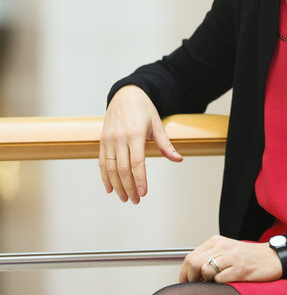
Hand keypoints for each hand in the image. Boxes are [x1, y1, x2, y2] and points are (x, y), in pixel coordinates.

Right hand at [99, 85, 181, 202]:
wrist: (125, 94)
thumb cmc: (143, 109)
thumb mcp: (157, 124)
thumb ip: (165, 144)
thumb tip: (178, 159)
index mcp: (135, 134)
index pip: (137, 163)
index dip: (140, 179)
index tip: (143, 192)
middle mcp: (120, 138)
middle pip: (123, 169)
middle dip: (129, 187)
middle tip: (135, 200)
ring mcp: (109, 140)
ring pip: (110, 168)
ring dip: (117, 186)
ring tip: (124, 197)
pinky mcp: (102, 141)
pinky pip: (101, 162)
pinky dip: (105, 177)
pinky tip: (110, 188)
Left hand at [179, 235, 282, 283]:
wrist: (273, 258)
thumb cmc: (249, 257)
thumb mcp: (227, 250)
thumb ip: (210, 257)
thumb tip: (191, 274)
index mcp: (216, 241)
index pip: (190, 257)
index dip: (184, 273)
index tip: (185, 283)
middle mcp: (222, 246)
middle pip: (193, 263)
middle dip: (190, 279)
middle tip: (196, 287)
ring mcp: (231, 257)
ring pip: (204, 271)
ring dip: (205, 282)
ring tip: (213, 284)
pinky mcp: (240, 269)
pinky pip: (219, 280)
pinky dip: (219, 285)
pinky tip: (226, 283)